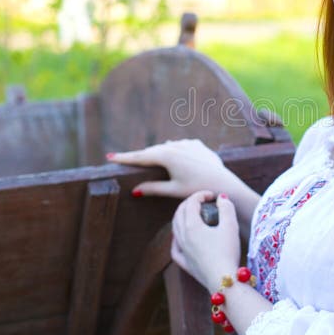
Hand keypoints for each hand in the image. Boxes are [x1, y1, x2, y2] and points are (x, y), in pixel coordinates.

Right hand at [108, 139, 233, 197]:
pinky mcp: (198, 145)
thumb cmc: (198, 189)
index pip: (140, 157)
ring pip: (167, 147)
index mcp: (166, 156)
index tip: (109, 157)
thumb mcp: (173, 190)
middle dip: (140, 156)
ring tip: (147, 158)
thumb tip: (134, 191)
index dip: (124, 158)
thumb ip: (153, 188)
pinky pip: (182, 146)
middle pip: (152, 151)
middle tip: (125, 158)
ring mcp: (188, 144)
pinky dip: (175, 151)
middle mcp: (176, 146)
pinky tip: (173, 154)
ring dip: (158, 152)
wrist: (224, 183)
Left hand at [170, 191, 239, 290]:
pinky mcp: (185, 263)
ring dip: (182, 217)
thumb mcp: (231, 226)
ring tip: (193, 215)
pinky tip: (181, 239)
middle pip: (179, 213)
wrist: (223, 280)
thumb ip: (226, 207)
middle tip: (202, 201)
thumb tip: (221, 198)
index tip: (212, 195)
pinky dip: (177, 239)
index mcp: (192, 226)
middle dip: (189, 203)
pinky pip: (175, 248)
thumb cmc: (227, 252)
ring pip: (175, 228)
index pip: (191, 203)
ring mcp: (182, 250)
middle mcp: (182, 237)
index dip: (201, 195)